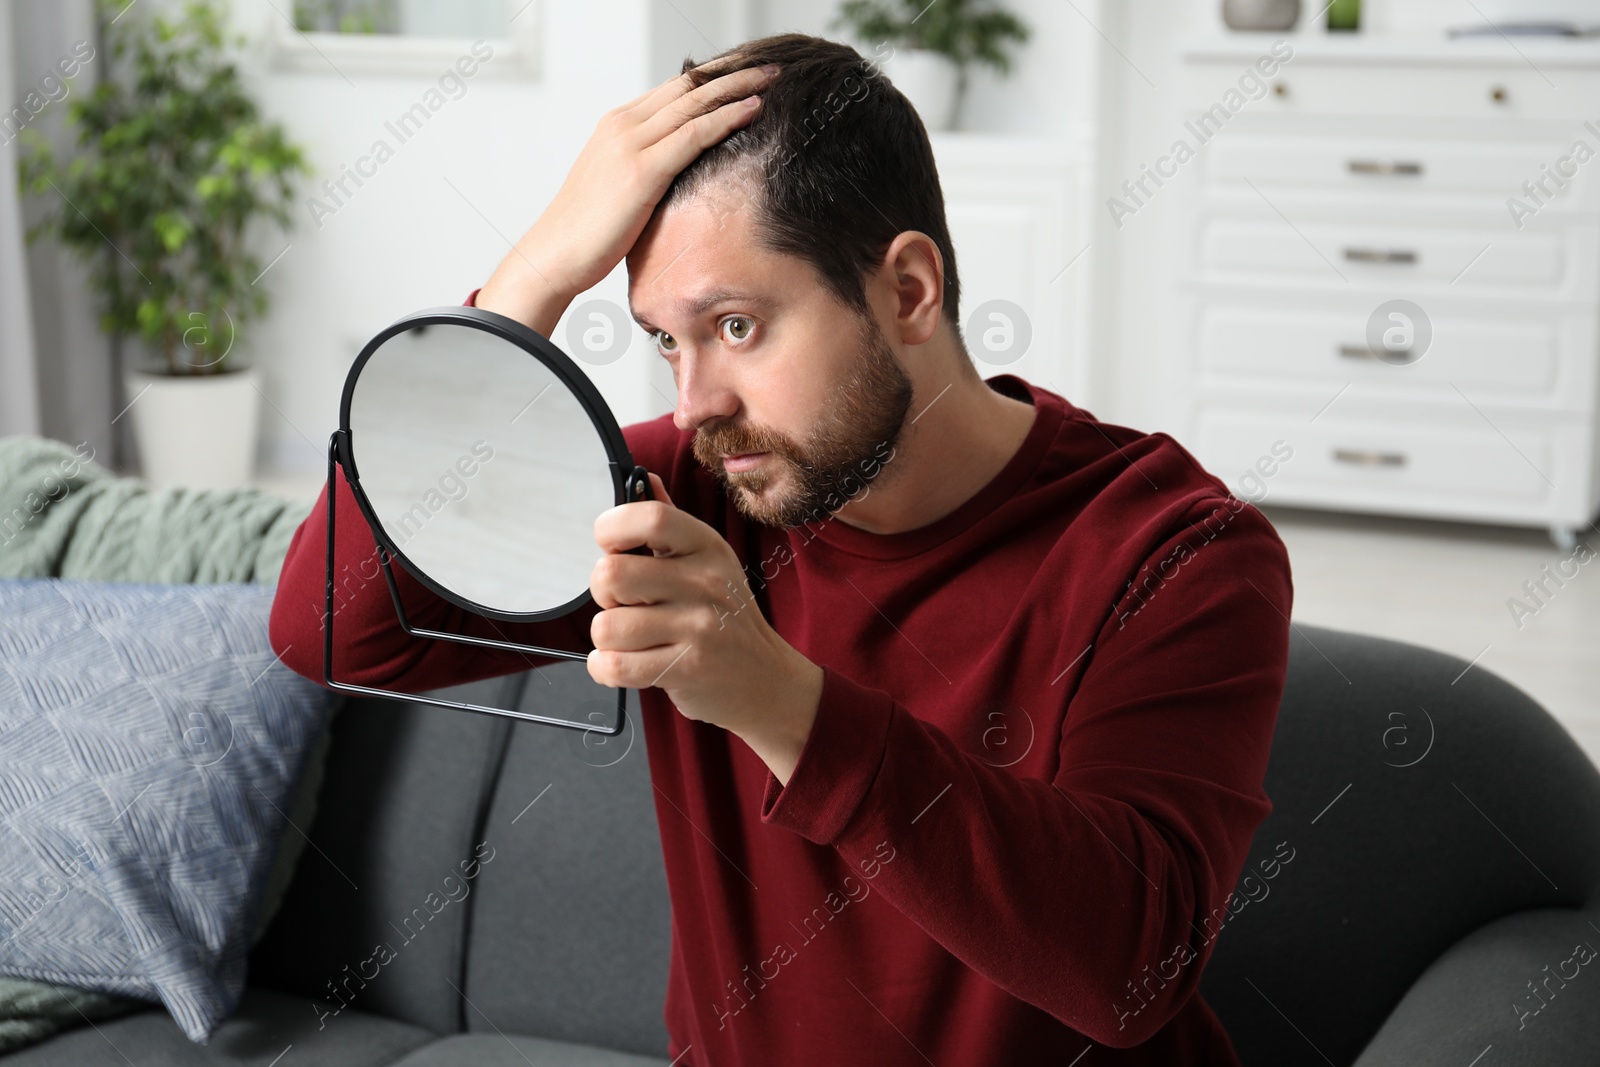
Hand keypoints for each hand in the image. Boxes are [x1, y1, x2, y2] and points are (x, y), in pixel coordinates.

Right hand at [475, 59, 778, 334]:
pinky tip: (753, 110)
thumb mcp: (619, 187)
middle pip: (688, 86)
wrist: (555, 254)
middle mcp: (623, 125)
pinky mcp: (642, 171)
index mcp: (617, 125)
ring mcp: (630, 144)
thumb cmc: (587, 232)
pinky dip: (727, 118)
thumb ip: (647, 169)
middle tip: (768, 67)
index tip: (745, 74)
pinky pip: (694, 135)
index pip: (673, 89)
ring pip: (695, 102)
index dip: (712, 78)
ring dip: (738, 87)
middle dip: (732, 73)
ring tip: (772, 78)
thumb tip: (680, 176)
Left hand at [587, 472, 822, 782]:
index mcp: (705, 546)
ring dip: (607, 638)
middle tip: (624, 603)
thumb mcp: (709, 562)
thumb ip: (669, 525)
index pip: (648, 517)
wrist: (765, 679)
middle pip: (611, 573)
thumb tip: (644, 478)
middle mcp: (705, 581)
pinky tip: (623, 663)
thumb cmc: (726, 619)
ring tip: (632, 638)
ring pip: (607, 626)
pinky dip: (606, 667)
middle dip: (603, 593)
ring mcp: (699, 627)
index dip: (612, 530)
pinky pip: (615, 665)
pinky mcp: (687, 668)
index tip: (612, 548)